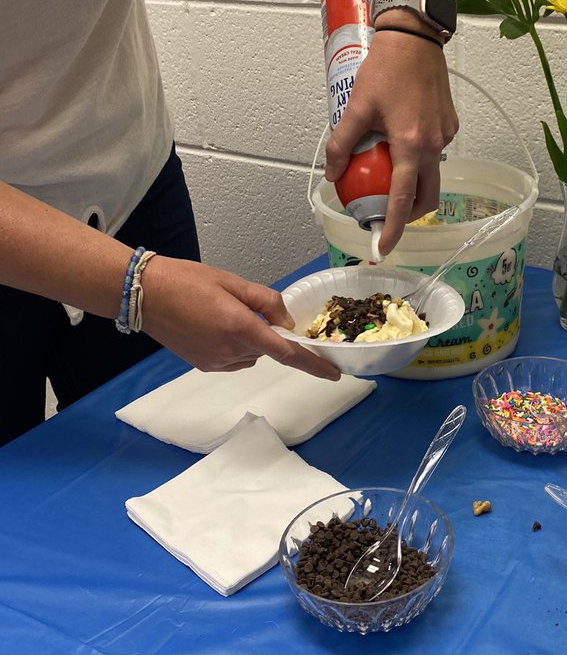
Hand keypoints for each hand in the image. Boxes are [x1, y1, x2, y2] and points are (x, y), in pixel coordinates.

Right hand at [139, 256, 341, 378]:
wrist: (143, 295)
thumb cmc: (187, 281)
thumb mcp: (233, 282)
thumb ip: (266, 302)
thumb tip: (286, 322)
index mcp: (241, 328)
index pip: (287, 353)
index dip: (313, 365)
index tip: (334, 373)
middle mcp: (231, 351)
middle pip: (267, 349)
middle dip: (267, 332)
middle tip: (245, 306)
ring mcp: (216, 362)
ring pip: (251, 355)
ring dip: (250, 339)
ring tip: (223, 313)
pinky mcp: (204, 365)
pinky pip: (234, 359)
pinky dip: (235, 346)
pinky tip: (213, 326)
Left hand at [324, 30, 458, 254]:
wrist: (415, 37)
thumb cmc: (384, 68)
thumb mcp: (355, 107)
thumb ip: (342, 144)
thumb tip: (332, 174)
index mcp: (412, 145)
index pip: (403, 200)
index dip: (393, 229)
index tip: (384, 249)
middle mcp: (434, 145)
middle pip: (427, 197)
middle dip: (410, 215)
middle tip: (388, 216)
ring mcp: (446, 135)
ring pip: (432, 175)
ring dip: (414, 185)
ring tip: (390, 180)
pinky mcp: (451, 124)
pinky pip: (436, 152)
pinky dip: (419, 159)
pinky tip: (401, 145)